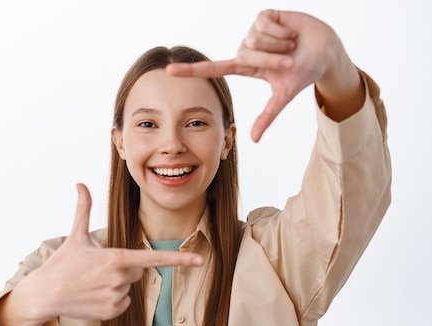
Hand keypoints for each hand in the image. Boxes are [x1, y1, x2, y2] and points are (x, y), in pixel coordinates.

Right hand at [16, 183, 202, 321]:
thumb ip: (83, 209)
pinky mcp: (110, 313)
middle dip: (122, 267)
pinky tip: (93, 296)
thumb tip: (80, 183)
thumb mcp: (75, 236)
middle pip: (137, 270)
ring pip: (129, 287)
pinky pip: (123, 303)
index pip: (154, 258)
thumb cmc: (61, 263)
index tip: (199, 261)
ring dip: (115, 284)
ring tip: (92, 282)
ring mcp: (115, 298)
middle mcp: (119, 279)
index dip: (179, 259)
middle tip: (97, 268)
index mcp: (115, 258)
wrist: (45, 294)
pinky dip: (112, 299)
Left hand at [167, 10, 361, 140]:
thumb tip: (253, 140)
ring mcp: (254, 32)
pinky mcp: (265, 17)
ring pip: (255, 39)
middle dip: (271, 59)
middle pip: (245, 54)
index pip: (214, 69)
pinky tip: (290, 32)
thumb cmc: (303, 72)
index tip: (169, 71)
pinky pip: (264, 24)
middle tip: (287, 61)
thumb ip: (267, 116)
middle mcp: (246, 48)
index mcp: (246, 67)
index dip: (192, 71)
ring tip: (290, 45)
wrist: (326, 51)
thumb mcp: (283, 96)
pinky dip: (281, 31)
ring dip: (278, 45)